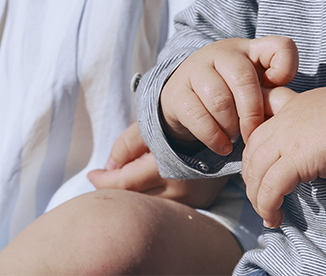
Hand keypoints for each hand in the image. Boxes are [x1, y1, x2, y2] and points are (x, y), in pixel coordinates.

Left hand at [87, 121, 227, 207]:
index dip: (105, 180)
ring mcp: (193, 199)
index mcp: (168, 166)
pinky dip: (151, 197)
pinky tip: (143, 185)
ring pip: (151, 205)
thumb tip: (109, 165)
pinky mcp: (202, 203)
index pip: (127, 183)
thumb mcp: (158, 124)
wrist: (233, 128)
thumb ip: (130, 143)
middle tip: (99, 178)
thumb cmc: (190, 120)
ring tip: (118, 179)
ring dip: (132, 195)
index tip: (92, 174)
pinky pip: (168, 205)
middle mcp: (181, 187)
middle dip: (113, 190)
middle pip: (135, 200)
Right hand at [159, 36, 298, 155]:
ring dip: (231, 126)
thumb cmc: (229, 92)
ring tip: (235, 136)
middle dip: (252, 113)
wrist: (183, 97)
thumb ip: (273, 89)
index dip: (286, 69)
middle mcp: (220, 53)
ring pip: (220, 99)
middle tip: (253, 134)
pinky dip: (214, 137)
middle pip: (243, 78)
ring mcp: (195, 69)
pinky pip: (197, 116)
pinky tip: (222, 146)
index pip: (278, 47)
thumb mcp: (253, 85)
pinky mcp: (176, 92)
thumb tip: (284, 107)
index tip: (278, 90)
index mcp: (247, 50)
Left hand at [241, 85, 325, 227]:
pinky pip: (272, 185)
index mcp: (293, 105)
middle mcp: (285, 118)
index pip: (259, 129)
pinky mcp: (297, 156)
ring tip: (267, 215)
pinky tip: (274, 217)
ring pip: (257, 170)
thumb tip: (317, 153)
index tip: (258, 175)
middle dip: (251, 179)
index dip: (254, 155)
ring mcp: (288, 135)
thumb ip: (315, 127)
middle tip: (260, 199)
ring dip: (257, 198)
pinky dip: (268, 205)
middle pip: (252, 151)